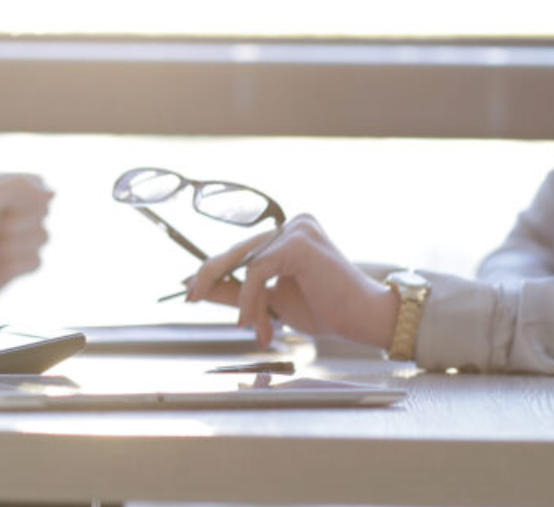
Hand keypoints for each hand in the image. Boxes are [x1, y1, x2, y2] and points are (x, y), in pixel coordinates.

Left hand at [0, 173, 52, 309]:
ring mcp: (15, 238)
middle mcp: (10, 210)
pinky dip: (16, 266)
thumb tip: (52, 194)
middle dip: (16, 226)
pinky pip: (38, 262)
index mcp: (1, 188)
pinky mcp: (17, 265)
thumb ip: (19, 187)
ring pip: (44, 238)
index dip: (26, 200)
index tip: (1, 208)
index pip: (38, 186)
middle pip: (44, 213)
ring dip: (13, 247)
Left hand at [185, 214, 396, 350]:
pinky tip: (254, 322)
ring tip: (251, 328)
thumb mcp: (271, 302)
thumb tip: (199, 287)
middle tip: (189, 297)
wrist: (364, 320)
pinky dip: (251, 298)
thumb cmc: (326, 311)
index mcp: (288, 235)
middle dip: (210, 278)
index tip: (190, 289)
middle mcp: (292, 225)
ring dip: (244, 302)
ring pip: (247, 266)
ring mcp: (296, 229)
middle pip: (237, 251)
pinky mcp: (298, 241)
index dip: (213, 270)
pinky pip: (257, 271)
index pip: (241, 251)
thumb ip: (238, 291)